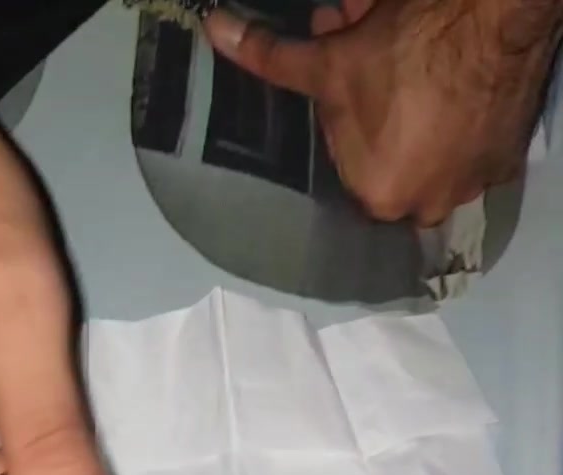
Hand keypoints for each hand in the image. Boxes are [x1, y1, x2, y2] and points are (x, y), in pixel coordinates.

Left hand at [205, 0, 562, 225]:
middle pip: (389, 158)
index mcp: (376, 197)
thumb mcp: (328, 59)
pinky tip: (455, 87)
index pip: (349, 162)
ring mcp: (469, 187)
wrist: (492, 23)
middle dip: (378, 111)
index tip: (354, 78)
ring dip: (418, 117)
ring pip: (431, 153)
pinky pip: (471, 148)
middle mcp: (423, 206)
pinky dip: (459, 122)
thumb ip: (271, 59)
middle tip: (381, 62)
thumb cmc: (405, 50)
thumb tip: (215, 31)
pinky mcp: (504, 163)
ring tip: (417, 71)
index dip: (347, 114)